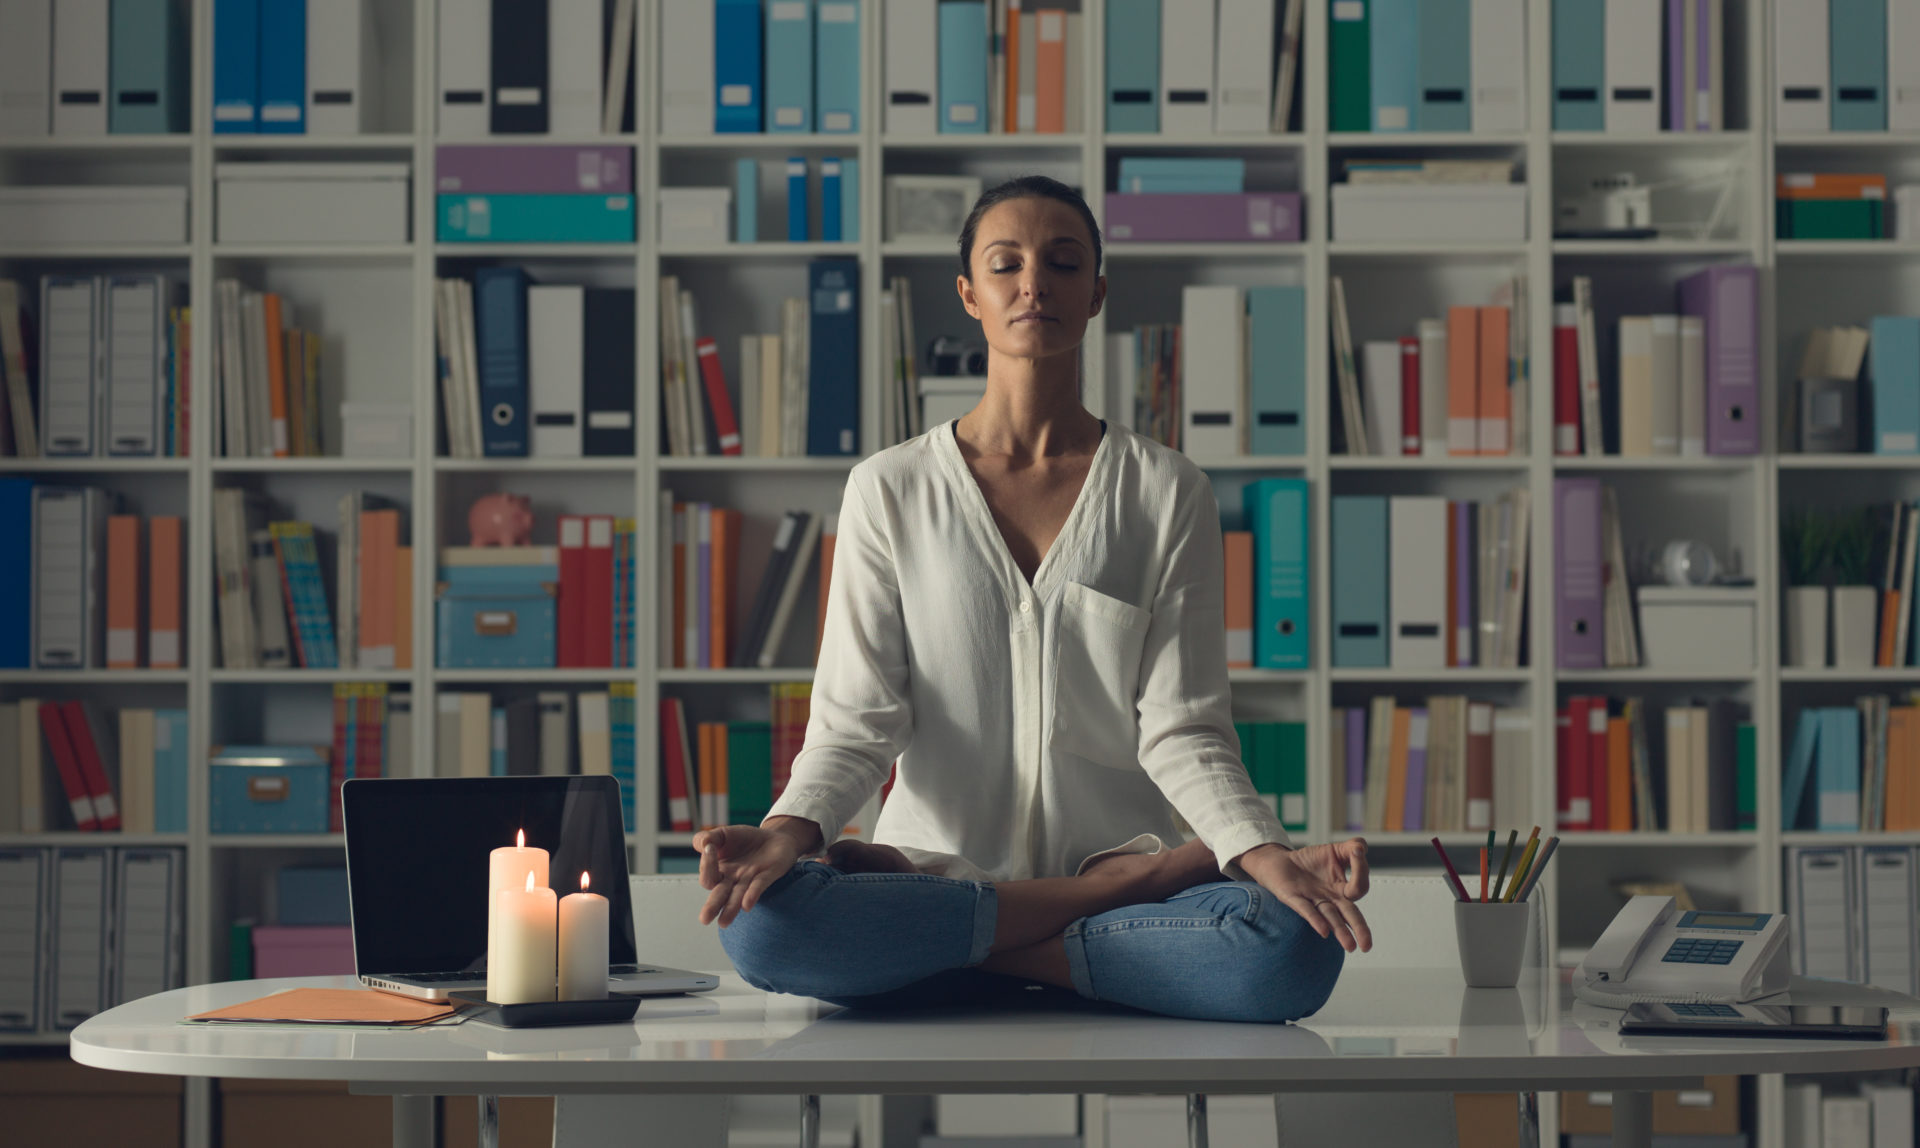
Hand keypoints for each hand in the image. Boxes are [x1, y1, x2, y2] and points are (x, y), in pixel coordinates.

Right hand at [691, 823, 807, 927]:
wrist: (774, 837)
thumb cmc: (745, 839)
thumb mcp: (723, 834)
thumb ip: (708, 838)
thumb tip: (703, 844)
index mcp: (720, 871)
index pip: (708, 875)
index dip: (707, 863)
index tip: (710, 847)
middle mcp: (733, 880)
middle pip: (720, 894)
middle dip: (712, 906)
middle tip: (704, 919)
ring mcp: (750, 879)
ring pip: (738, 896)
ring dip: (731, 908)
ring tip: (723, 923)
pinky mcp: (768, 875)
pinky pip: (759, 886)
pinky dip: (753, 895)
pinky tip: (746, 905)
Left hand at [1236, 838, 1371, 952]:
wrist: (1280, 862)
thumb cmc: (1310, 860)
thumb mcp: (1336, 850)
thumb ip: (1353, 848)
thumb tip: (1362, 848)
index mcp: (1342, 888)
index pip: (1358, 887)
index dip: (1361, 870)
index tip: (1357, 853)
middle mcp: (1330, 898)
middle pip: (1349, 915)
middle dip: (1359, 929)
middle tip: (1367, 946)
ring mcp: (1313, 900)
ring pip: (1330, 918)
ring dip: (1340, 931)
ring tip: (1350, 947)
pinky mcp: (1294, 898)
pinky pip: (1306, 910)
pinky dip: (1315, 920)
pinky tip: (1324, 931)